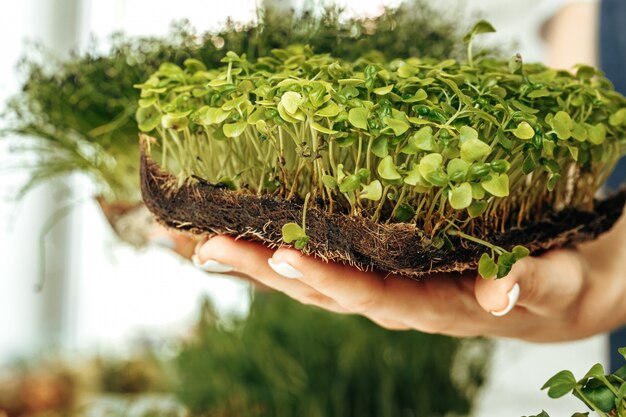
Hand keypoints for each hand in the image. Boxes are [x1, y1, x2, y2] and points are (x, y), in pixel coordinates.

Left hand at [193, 212, 625, 341]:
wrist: (540, 295)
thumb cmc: (543, 284)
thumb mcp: (546, 281)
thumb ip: (527, 282)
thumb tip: (502, 289)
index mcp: (427, 304)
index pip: (368, 293)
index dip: (326, 276)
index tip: (281, 253)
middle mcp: (390, 300)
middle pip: (318, 287)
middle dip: (262, 266)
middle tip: (206, 242)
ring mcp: (376, 287)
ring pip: (307, 278)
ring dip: (255, 260)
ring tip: (202, 238)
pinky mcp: (374, 272)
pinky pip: (319, 265)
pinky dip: (276, 251)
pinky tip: (240, 236)